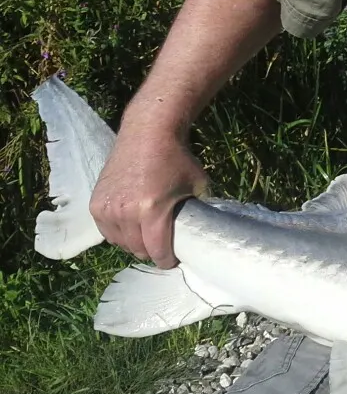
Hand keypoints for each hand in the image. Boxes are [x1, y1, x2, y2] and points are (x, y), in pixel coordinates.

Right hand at [89, 128, 207, 268]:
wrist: (148, 133)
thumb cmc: (177, 158)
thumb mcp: (198, 185)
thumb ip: (199, 209)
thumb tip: (204, 228)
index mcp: (151, 210)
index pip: (156, 250)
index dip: (166, 260)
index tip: (173, 261)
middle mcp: (125, 212)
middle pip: (137, 249)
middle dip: (151, 252)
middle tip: (161, 249)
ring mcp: (108, 208)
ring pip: (119, 242)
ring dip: (133, 244)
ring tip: (146, 238)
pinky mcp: (96, 202)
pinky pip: (106, 230)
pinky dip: (118, 233)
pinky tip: (129, 228)